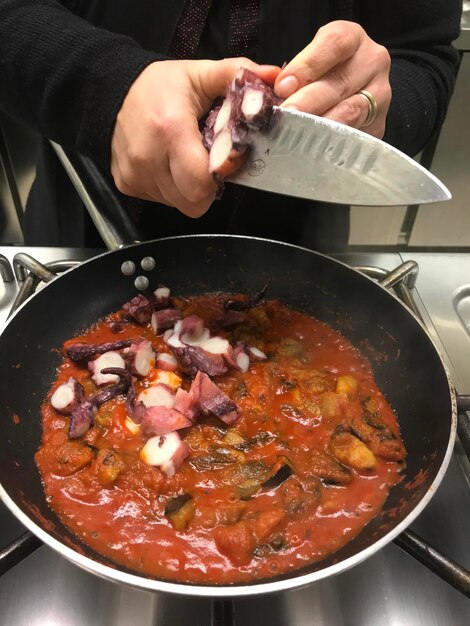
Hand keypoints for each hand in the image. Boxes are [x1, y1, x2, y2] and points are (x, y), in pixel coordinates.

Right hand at [111, 59, 278, 216]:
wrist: (110, 91)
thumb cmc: (159, 86)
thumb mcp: (199, 74)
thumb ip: (236, 75)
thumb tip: (275, 76)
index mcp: (170, 129)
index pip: (203, 181)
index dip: (220, 176)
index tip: (224, 160)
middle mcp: (147, 157)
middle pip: (192, 200)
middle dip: (207, 188)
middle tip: (207, 163)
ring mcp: (134, 174)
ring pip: (178, 203)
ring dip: (188, 189)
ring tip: (185, 159)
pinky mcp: (125, 184)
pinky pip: (160, 200)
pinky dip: (170, 189)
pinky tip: (167, 165)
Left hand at [274, 21, 390, 137]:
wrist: (343, 96)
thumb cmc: (315, 78)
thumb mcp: (301, 63)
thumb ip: (282, 72)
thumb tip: (263, 86)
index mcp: (351, 39)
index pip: (334, 45)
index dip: (308, 65)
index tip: (283, 86)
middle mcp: (371, 63)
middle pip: (341, 82)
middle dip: (309, 101)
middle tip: (286, 115)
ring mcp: (380, 96)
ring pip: (351, 112)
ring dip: (320, 125)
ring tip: (296, 134)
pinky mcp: (378, 126)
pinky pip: (354, 137)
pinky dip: (331, 143)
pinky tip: (311, 148)